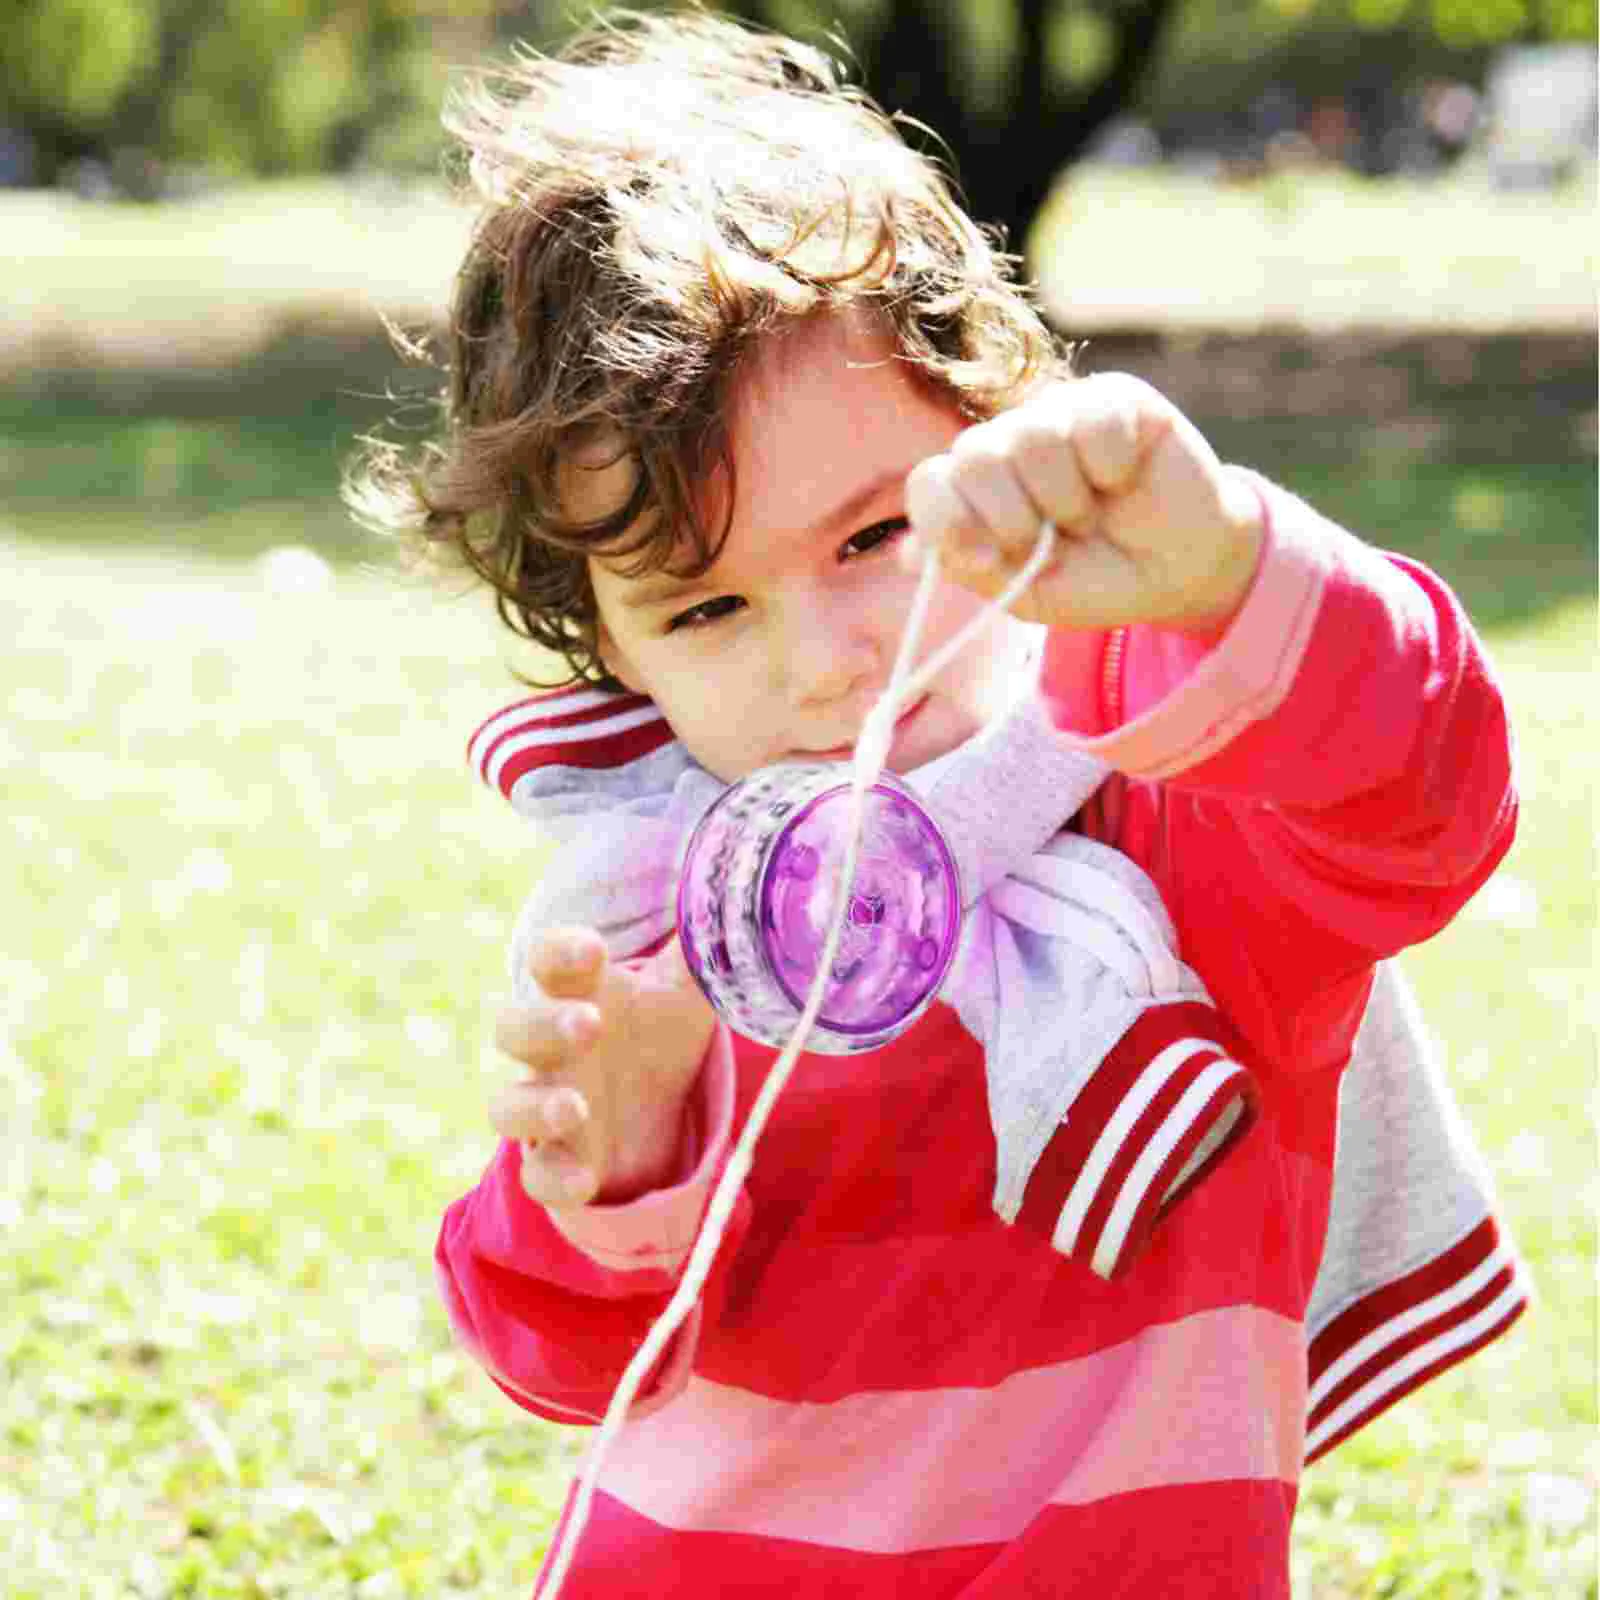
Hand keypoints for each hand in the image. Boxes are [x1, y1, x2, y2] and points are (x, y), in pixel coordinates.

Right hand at [489, 927, 715, 1208]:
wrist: (658, 1117)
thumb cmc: (660, 1034)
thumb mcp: (689, 990)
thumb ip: (704, 950)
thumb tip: (736, 898)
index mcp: (578, 991)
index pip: (547, 958)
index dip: (560, 950)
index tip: (594, 949)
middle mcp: (551, 1048)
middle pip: (516, 1028)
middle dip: (545, 1025)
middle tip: (590, 1022)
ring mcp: (546, 1108)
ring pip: (509, 1106)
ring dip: (537, 1107)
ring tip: (576, 1108)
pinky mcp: (556, 1164)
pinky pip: (538, 1176)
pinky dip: (555, 1178)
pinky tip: (584, 1180)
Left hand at [902, 373, 1263, 636]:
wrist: (1177, 574)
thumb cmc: (1095, 579)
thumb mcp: (1027, 594)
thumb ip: (972, 569)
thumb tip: (910, 554)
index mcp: (975, 492)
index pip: (929, 484)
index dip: (949, 521)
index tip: (986, 560)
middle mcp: (1007, 445)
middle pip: (973, 455)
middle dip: (1011, 515)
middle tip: (1050, 542)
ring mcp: (1057, 415)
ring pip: (1032, 436)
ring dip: (1066, 497)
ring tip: (1090, 515)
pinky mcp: (1112, 399)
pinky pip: (1093, 421)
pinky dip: (1111, 467)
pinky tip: (1124, 481)